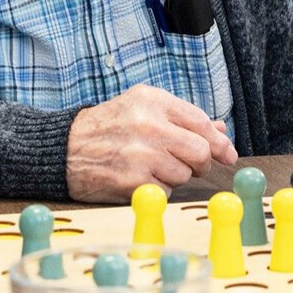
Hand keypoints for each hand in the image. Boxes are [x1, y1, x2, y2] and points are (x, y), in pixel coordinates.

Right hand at [66, 85, 237, 201]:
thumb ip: (182, 118)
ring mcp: (141, 153)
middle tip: (192, 165)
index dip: (219, 142)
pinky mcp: (132, 180)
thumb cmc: (108, 127)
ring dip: (175, 176)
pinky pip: (165, 191)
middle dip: (201, 162)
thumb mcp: (142, 108)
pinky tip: (139, 178)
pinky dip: (158, 189)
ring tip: (151, 167)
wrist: (64, 148)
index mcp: (153, 101)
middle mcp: (149, 124)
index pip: (201, 122)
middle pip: (200, 151)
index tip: (228, 154)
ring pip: (184, 174)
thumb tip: (221, 130)